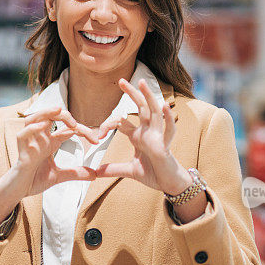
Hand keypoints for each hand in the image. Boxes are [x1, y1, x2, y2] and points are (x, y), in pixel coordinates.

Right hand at [10, 106, 100, 198]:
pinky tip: (40, 127)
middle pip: (51, 117)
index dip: (84, 131)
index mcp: (51, 142)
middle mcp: (41, 139)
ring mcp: (31, 143)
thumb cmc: (34, 179)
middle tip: (76, 124)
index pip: (68, 129)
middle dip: (65, 116)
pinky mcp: (22, 151)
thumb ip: (76, 173)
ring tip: (57, 111)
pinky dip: (30, 129)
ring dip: (45, 113)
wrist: (20, 191)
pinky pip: (22, 135)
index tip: (97, 140)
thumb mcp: (60, 176)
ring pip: (34, 119)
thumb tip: (95, 175)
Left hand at [93, 78, 190, 193]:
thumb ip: (113, 170)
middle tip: (121, 81)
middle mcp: (148, 132)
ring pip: (154, 112)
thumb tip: (96, 172)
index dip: (108, 125)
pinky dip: (167, 118)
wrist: (168, 184)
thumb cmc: (153, 173)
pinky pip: (168, 130)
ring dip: (149, 97)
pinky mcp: (165, 146)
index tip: (99, 134)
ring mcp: (158, 137)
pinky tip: (164, 106)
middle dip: (132, 93)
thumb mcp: (129, 171)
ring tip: (142, 82)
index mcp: (138, 136)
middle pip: (140, 108)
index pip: (122, 122)